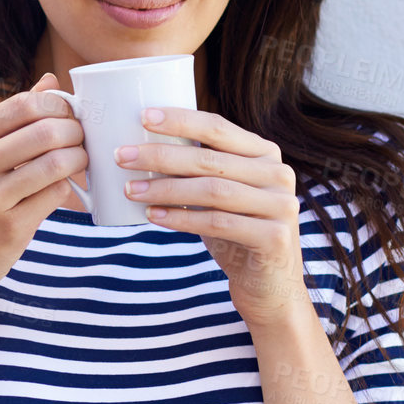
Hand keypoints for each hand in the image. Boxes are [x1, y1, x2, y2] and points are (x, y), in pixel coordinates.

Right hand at [0, 73, 88, 305]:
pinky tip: (67, 190)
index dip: (58, 106)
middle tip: (82, 140)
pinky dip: (70, 190)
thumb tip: (52, 83)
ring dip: (79, 159)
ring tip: (79, 163)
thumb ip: (9, 120)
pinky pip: (56, 196)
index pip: (24, 104)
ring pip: (56, 163)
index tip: (69, 116)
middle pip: (45, 130)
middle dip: (76, 131)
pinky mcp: (9, 228)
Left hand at [117, 106, 310, 327]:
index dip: (180, 120)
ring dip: (165, 189)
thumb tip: (142, 147)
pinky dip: (181, 218)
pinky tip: (153, 215)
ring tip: (130, 189)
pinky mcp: (275, 237)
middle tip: (122, 156)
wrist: (269, 286)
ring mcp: (280, 205)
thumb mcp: (219, 195)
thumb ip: (199, 170)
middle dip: (160, 155)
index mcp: (264, 153)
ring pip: (212, 190)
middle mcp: (277, 174)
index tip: (142, 117)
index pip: (218, 127)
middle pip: (209, 159)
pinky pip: (218, 222)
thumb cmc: (235, 233)